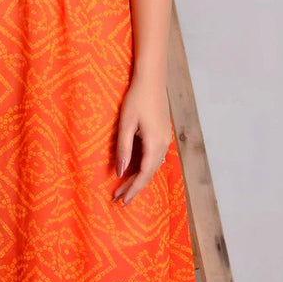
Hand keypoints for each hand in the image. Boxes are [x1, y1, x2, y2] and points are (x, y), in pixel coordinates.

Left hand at [113, 75, 171, 202]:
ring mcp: (165, 140)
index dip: (133, 189)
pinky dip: (143, 167)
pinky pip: (154, 158)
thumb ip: (124, 149)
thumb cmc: (136, 99)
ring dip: (138, 178)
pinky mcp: (162, 134)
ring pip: (152, 166)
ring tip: (123, 187)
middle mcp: (163, 145)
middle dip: (133, 187)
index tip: (122, 202)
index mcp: (155, 144)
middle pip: (149, 173)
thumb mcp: (126, 124)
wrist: (152, 79)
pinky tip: (134, 169)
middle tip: (117, 198)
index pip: (144, 175)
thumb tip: (120, 172)